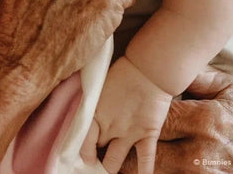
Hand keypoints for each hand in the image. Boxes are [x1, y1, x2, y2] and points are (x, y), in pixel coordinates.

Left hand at [84, 56, 171, 173]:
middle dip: (97, 157)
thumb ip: (96, 102)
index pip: (83, 141)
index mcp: (96, 112)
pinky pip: (145, 161)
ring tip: (109, 169)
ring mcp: (128, 133)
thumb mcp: (102, 86)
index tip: (85, 157)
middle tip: (97, 161)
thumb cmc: (124, 71)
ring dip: (111, 166)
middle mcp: (109, 126)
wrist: (149, 69)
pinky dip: (143, 173)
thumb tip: (90, 111)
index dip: (84, 152)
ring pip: (114, 161)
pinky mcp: (146, 135)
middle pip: (98, 151)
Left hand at [119, 68, 232, 173]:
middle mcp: (202, 151)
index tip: (115, 115)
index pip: (157, 118)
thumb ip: (198, 77)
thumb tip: (170, 62)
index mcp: (205, 120)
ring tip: (113, 160)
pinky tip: (140, 170)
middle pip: (150, 150)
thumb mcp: (231, 90)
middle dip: (126, 146)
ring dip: (133, 167)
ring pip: (157, 171)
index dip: (133, 118)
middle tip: (102, 142)